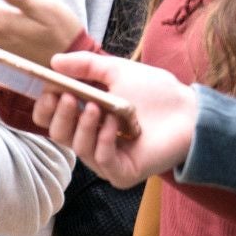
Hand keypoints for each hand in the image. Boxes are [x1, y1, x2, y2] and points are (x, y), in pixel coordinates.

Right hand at [34, 51, 196, 187]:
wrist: (190, 111)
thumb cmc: (156, 92)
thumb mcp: (116, 70)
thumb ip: (85, 66)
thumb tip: (53, 61)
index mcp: (85, 118)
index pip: (51, 119)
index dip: (45, 106)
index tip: (51, 89)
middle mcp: (91, 140)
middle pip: (57, 134)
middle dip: (59, 114)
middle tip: (68, 96)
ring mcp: (105, 159)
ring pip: (76, 147)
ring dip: (84, 124)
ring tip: (99, 106)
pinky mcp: (122, 173)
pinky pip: (101, 159)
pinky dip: (103, 139)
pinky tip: (113, 123)